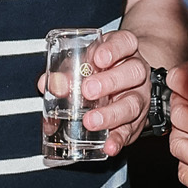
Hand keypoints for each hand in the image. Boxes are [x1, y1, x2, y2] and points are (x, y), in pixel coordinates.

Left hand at [43, 28, 154, 157]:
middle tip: (88, 90)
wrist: (124, 82)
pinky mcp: (136, 121)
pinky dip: (119, 139)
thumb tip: (49, 84)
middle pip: (133, 72)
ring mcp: (139, 96)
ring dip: (112, 113)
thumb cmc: (99, 70)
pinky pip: (131, 130)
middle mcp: (136, 71)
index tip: (98, 58)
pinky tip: (109, 145)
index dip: (114, 49)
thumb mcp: (83, 63)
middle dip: (110, 82)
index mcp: (124, 50)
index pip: (125, 42)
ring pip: (133, 103)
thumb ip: (65, 72)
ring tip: (91, 120)